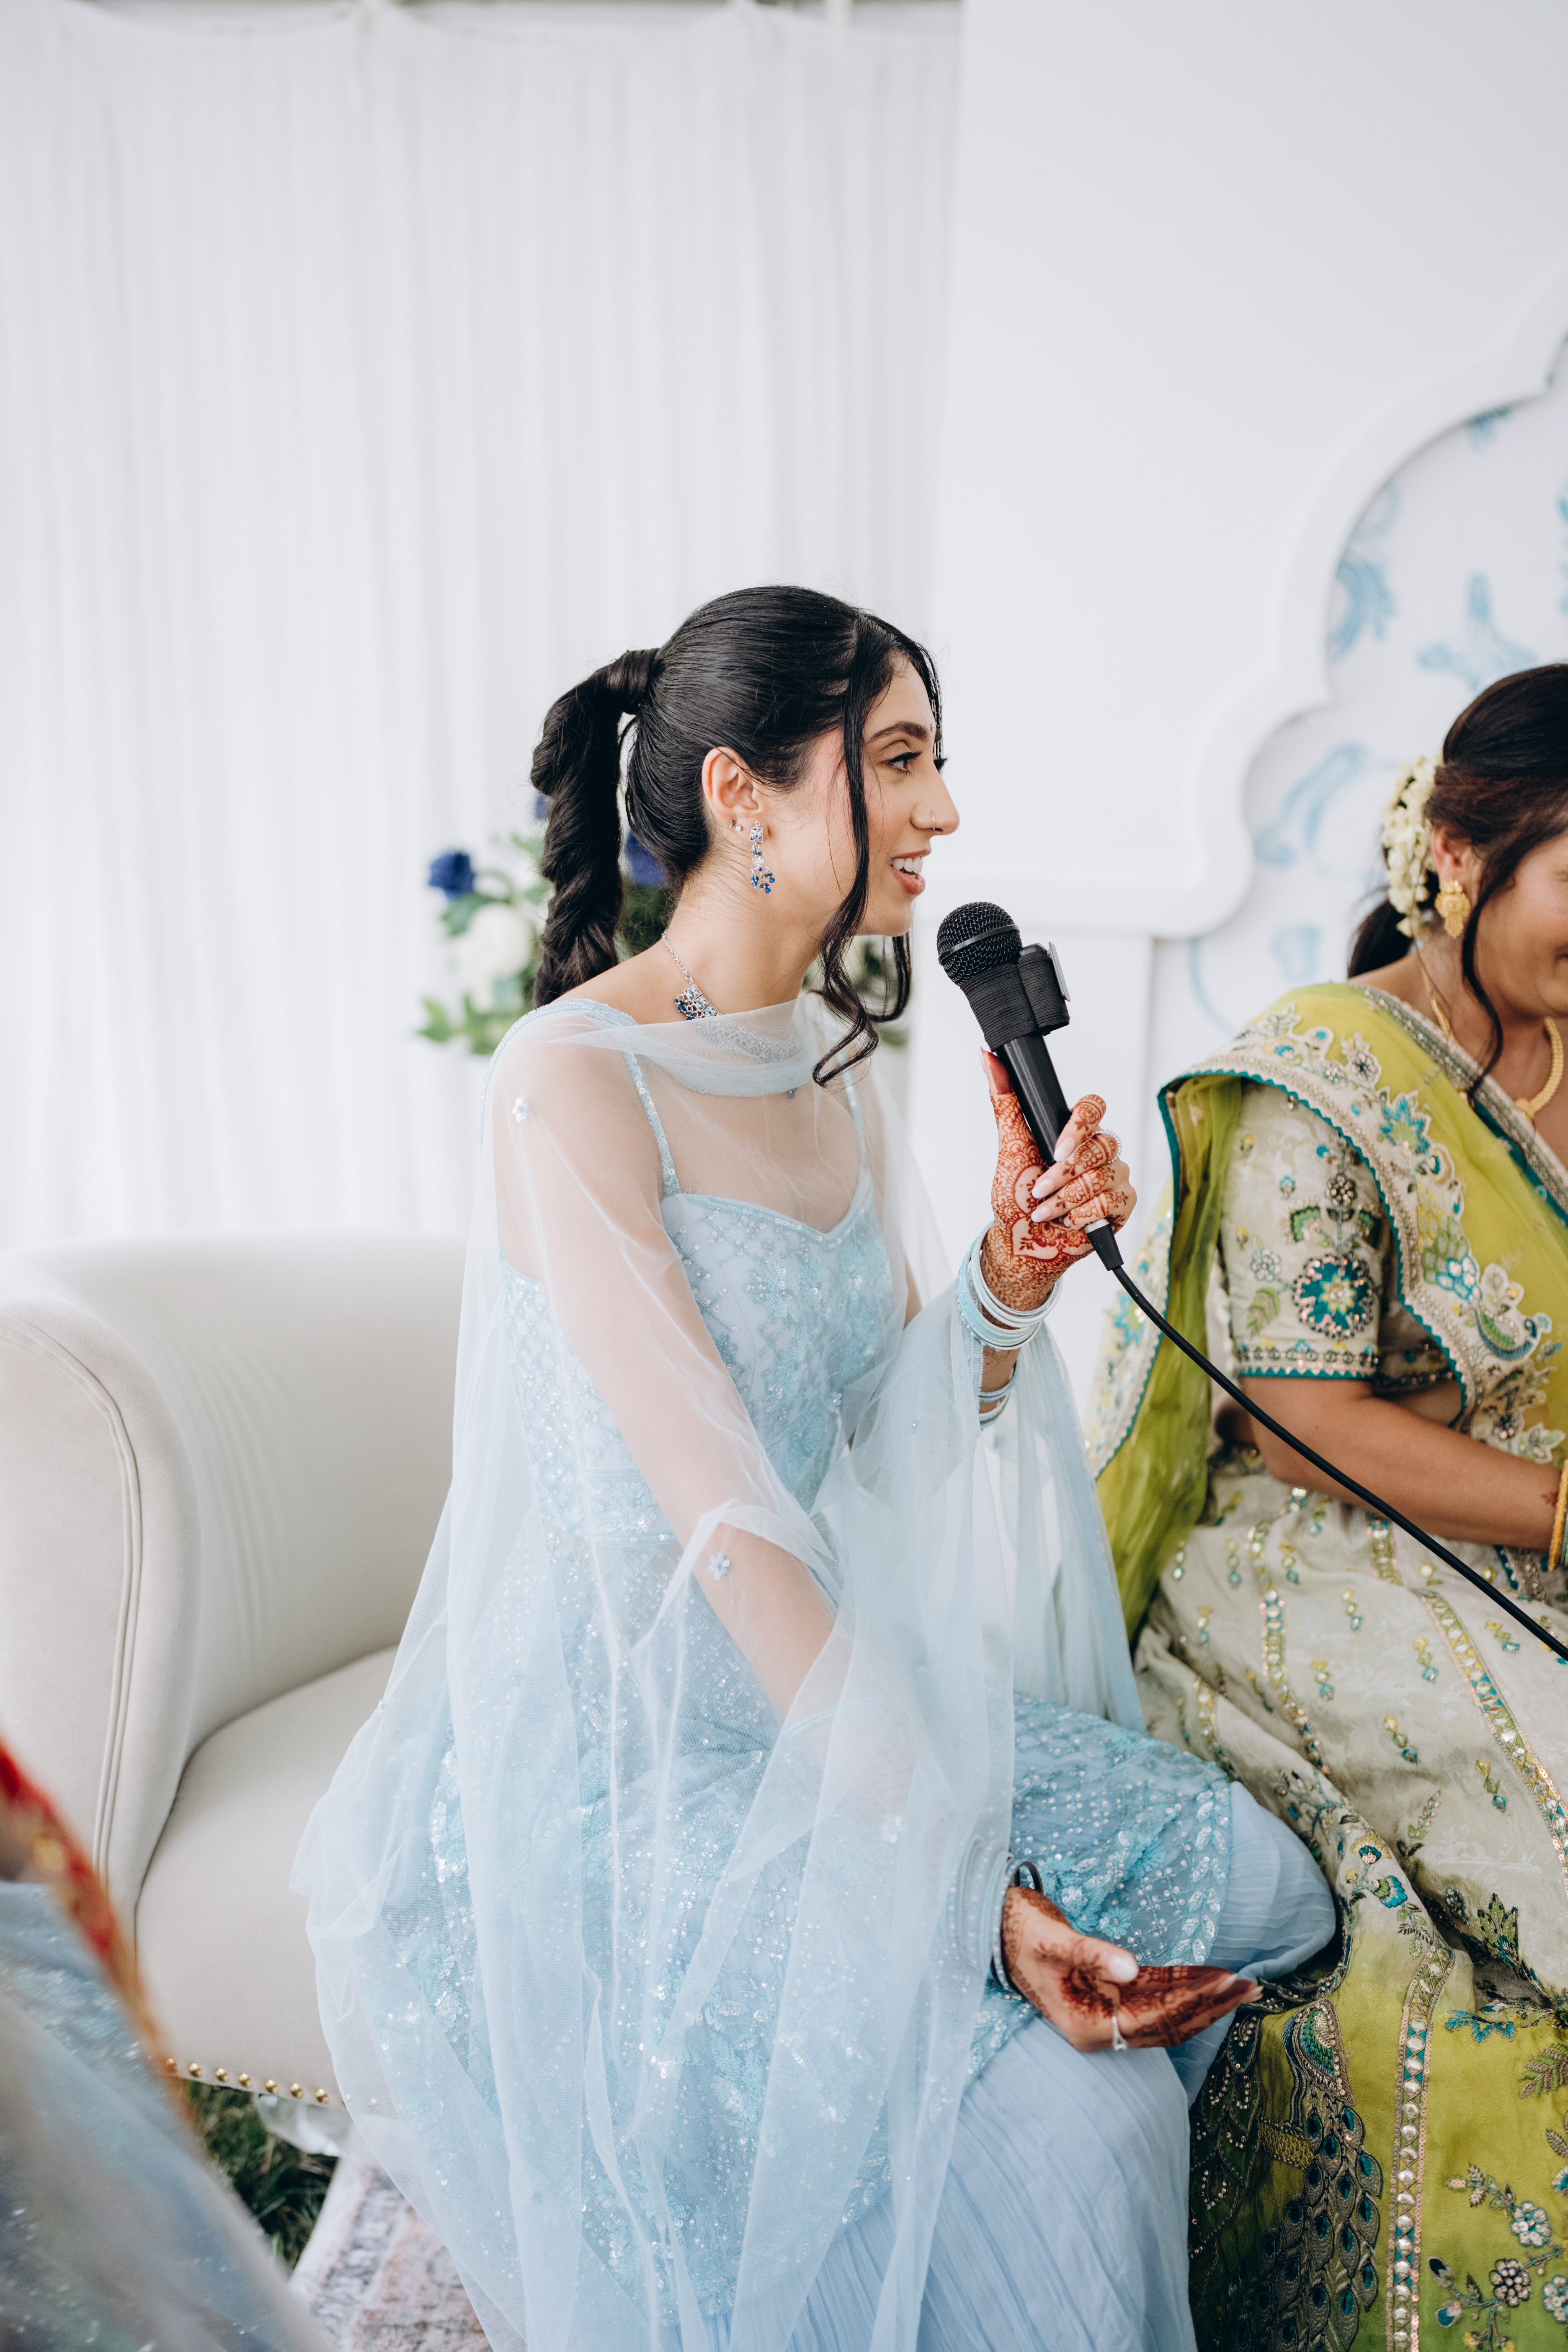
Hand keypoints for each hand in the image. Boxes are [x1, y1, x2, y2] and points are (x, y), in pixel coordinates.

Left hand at [980, 1053, 1135, 1313]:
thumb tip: (987, 1057)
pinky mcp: (1122, 1204)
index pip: (1095, 1107)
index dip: (1081, 1125)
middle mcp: (1098, 1150)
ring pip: (1106, 1175)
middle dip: (1064, 1173)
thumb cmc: (1015, 1195)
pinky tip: (1069, 1221)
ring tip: (1048, 1209)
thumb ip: (1004, 1100)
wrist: (1021, 1241)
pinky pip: (1113, 1201)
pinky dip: (1083, 1214)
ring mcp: (1113, 1176)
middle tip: (1040, 1189)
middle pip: (1102, 1145)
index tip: (1056, 1149)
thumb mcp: (1009, 1145)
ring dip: (1068, 1197)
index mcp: (1075, 1132)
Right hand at [1000, 1884, 1255, 2051]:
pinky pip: (1154, 1997)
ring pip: (1166, 2013)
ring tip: (1242, 1984)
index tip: (1226, 1984)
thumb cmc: (1018, 1931)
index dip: (1192, 2002)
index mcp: (1086, 2025)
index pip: (1152, 2019)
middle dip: (1210, 2006)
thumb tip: (1132, 1968)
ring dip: (1203, 2000)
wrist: (993, 1925)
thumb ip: (1091, 1954)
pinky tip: (1208, 1979)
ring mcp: (1104, 2014)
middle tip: (1252, 1986)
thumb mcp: (1052, 1940)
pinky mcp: (1108, 1995)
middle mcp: (1099, 2028)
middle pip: (1167, 2023)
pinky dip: (1182, 1988)